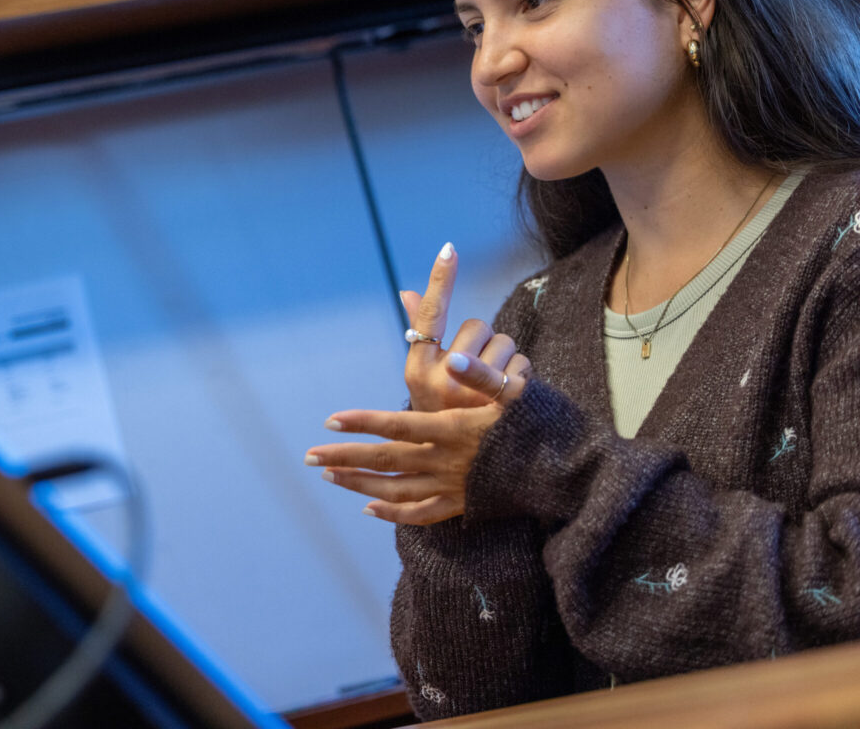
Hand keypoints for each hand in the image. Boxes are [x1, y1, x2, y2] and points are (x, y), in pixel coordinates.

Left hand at [305, 349, 529, 524]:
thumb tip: (455, 358)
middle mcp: (446, 461)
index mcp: (453, 430)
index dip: (364, 421)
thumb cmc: (537, 425)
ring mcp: (452, 488)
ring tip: (330, 475)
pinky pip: (419, 515)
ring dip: (360, 483)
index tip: (332, 417)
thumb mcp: (515, 392)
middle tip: (309, 456)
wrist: (563, 474)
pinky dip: (392, 514)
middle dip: (346, 457)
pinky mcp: (460, 506)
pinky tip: (369, 508)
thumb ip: (482, 374)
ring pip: (396, 490)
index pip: (398, 425)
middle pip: (386, 460)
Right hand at [402, 243, 524, 411]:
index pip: (432, 315)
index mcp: (419, 371)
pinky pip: (522, 365)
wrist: (463, 469)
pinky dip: (520, 375)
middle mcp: (444, 381)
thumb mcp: (425, 380)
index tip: (449, 248)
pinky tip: (512, 395)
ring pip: (505, 343)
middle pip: (478, 327)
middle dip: (482, 344)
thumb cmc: (443, 415)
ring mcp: (475, 394)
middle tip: (475, 373)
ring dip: (503, 360)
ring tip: (492, 388)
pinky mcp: (506, 405)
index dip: (441, 280)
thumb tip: (409, 292)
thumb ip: (422, 334)